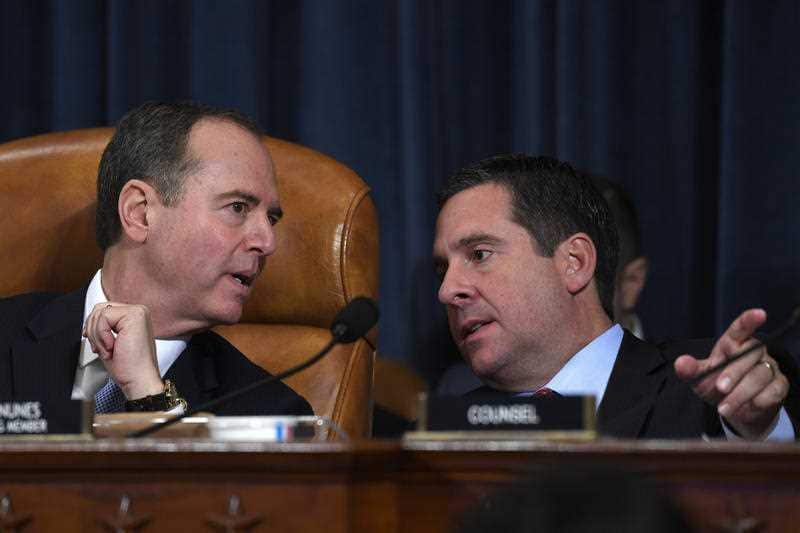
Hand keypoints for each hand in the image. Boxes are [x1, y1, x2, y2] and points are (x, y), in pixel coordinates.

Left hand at [82, 302, 163, 399]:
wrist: (139, 380)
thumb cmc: (128, 367)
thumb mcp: (110, 342)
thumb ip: (104, 326)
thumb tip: (90, 318)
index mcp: (134, 317)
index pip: (103, 310)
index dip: (93, 328)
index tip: (97, 344)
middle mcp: (139, 312)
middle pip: (100, 309)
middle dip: (93, 331)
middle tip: (104, 349)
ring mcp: (138, 312)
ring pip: (100, 313)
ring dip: (98, 336)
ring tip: (110, 350)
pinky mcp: (135, 316)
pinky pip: (104, 318)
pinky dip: (102, 336)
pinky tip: (113, 347)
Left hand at [674, 308, 788, 438]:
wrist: (734, 409)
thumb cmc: (716, 385)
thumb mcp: (700, 377)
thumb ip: (690, 370)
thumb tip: (680, 363)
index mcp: (732, 344)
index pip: (741, 329)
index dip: (750, 320)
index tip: (760, 313)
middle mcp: (754, 351)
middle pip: (750, 355)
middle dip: (733, 373)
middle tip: (720, 389)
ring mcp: (769, 367)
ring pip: (760, 375)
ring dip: (741, 394)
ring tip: (725, 408)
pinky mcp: (779, 385)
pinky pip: (774, 390)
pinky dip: (759, 402)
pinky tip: (747, 409)